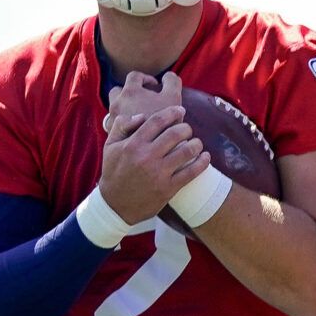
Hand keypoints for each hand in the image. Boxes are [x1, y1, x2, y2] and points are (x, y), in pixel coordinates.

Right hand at [98, 72, 205, 223]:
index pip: (157, 121)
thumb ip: (121, 126)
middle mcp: (146, 157)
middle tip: (188, 129)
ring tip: (197, 143)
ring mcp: (158, 173)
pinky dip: (202, 162)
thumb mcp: (110, 146)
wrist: (115, 205)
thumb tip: (142, 115)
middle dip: (186, 128)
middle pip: (175, 133)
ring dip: (196, 144)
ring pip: (186, 151)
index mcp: (133, 144)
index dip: (172, 113)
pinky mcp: (168, 188)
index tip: (180, 111)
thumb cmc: (114, 172)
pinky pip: (191, 172)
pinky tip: (205, 157)